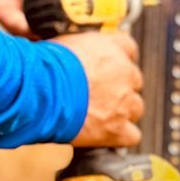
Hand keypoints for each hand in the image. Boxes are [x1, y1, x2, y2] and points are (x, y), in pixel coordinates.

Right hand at [53, 31, 143, 147]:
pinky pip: (132, 135)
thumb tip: (74, 54)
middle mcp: (122, 73)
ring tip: (101, 113)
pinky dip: (121, 136)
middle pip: (134, 79)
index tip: (112, 63)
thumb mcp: (64, 44)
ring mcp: (123, 102)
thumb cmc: (48, 67)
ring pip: (136, 107)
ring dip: (122, 110)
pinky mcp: (117, 129)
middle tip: (100, 90)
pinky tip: (107, 133)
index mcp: (109, 48)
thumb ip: (80, 50)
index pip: (127, 47)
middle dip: (120, 85)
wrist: (43, 91)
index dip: (119, 57)